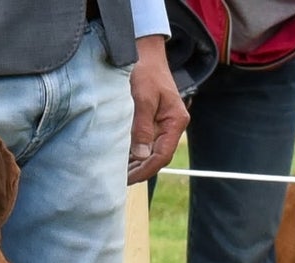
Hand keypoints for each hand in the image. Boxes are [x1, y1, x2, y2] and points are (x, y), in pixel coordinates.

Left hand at [126, 35, 189, 184]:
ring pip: (151, 151)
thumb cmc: (145, 70)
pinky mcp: (154, 120)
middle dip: (140, 170)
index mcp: (176, 121)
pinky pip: (146, 141)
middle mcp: (172, 126)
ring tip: (119, 174)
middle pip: (158, 156)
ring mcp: (164, 124)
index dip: (146, 169)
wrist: (144, 51)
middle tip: (120, 181)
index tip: (130, 178)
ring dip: (136, 163)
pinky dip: (134, 152)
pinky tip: (122, 159)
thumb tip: (142, 155)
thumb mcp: (142, 97)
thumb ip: (142, 126)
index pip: (162, 154)